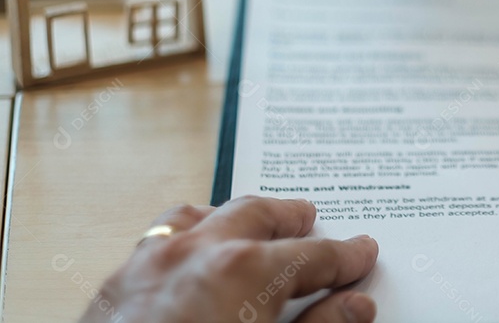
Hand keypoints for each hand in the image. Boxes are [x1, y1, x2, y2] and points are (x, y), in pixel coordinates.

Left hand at [80, 196, 378, 322]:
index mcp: (242, 269)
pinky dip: (188, 237)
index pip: (313, 255)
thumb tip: (353, 307)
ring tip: (251, 226)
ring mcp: (148, 265)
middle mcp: (194, 252)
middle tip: (309, 219)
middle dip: (287, 218)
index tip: (359, 255)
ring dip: (233, 218)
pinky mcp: (115, 289)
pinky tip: (193, 255)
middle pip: (255, 216)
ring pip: (199, 217)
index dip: (344, 257)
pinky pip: (158, 240)